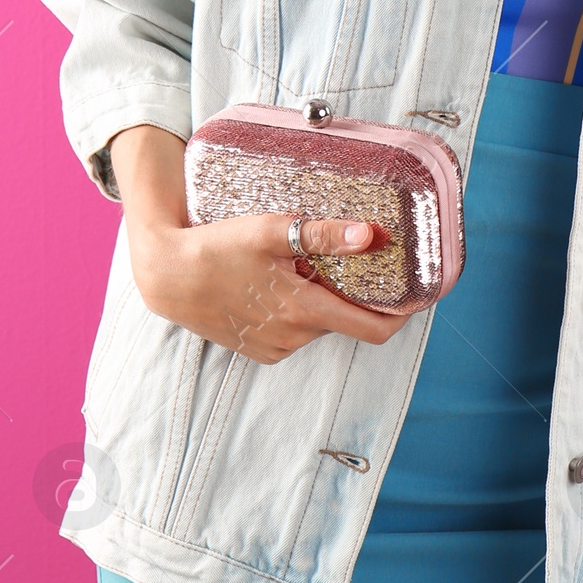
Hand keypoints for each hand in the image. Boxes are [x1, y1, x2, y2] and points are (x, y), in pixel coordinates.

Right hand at [129, 208, 410, 365]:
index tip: (415, 294)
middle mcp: (294, 337)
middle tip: (348, 259)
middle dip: (352, 294)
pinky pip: (294, 331)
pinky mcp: (258, 350)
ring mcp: (275, 348)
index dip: (401, 315)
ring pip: (318, 324)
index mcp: (304, 310)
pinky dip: (297, 310)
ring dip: (320, 300)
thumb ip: (324, 236)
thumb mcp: (271, 231)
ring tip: (299, 265)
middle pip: (344, 320)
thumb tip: (371, 236)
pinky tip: (276, 283)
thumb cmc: (217, 248)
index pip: (373, 330)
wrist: (167, 275)